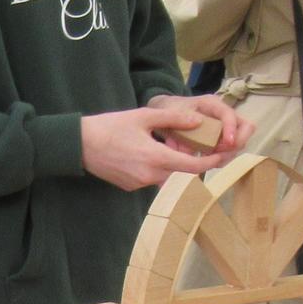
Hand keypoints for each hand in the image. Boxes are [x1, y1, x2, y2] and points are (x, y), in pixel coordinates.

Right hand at [79, 106, 238, 191]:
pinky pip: (152, 179)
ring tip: (179, 150)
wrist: (79, 145)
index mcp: (156, 158)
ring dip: (176, 166)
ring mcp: (140, 184)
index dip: (211, 162)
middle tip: (207, 151)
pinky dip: (158, 169)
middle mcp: (150, 176)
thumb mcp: (143, 116)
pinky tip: (153, 155)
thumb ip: (174, 119)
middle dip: (196, 164)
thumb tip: (199, 120)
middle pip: (182, 174)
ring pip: (167, 177)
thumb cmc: (110, 127)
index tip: (223, 156)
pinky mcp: (131, 187)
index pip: (193, 166)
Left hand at [146, 92, 249, 154]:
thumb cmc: (170, 111)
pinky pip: (231, 150)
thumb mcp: (170, 117)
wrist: (167, 112)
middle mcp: (223, 114)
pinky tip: (209, 161)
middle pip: (246, 127)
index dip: (231, 129)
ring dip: (229, 153)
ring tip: (211, 159)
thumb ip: (179, 135)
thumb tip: (187, 152)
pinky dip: (223, 158)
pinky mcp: (223, 138)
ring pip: (240, 141)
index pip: (229, 114)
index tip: (228, 144)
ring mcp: (225, 126)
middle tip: (220, 153)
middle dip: (237, 142)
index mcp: (211, 104)